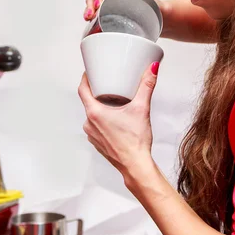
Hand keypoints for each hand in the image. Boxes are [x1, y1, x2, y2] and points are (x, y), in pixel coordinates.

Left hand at [78, 62, 159, 177]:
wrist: (135, 165)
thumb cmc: (135, 142)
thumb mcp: (142, 109)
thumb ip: (147, 86)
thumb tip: (152, 69)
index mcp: (95, 113)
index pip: (82, 90)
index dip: (85, 79)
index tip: (89, 72)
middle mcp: (89, 124)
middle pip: (88, 102)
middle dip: (97, 93)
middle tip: (108, 85)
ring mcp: (92, 135)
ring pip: (93, 115)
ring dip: (101, 108)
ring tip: (113, 102)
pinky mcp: (97, 142)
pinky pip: (96, 127)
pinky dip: (104, 121)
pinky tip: (115, 120)